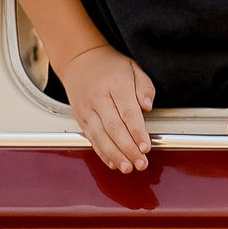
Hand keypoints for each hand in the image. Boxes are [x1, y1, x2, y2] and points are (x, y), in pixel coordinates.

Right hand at [57, 45, 155, 172]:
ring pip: (101, 137)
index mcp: (116, 84)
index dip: (137, 132)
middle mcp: (99, 98)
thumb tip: (148, 105)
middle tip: (141, 163)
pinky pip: (92, 138)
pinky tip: (113, 162)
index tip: (146, 147)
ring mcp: (87, 110)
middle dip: (128, 149)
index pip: (128, 112)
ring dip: (115, 155)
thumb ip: (144, 87)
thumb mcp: (134, 67)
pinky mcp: (80, 118)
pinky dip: (102, 152)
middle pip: (114, 128)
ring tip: (128, 167)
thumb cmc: (110, 65)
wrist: (79, 60)